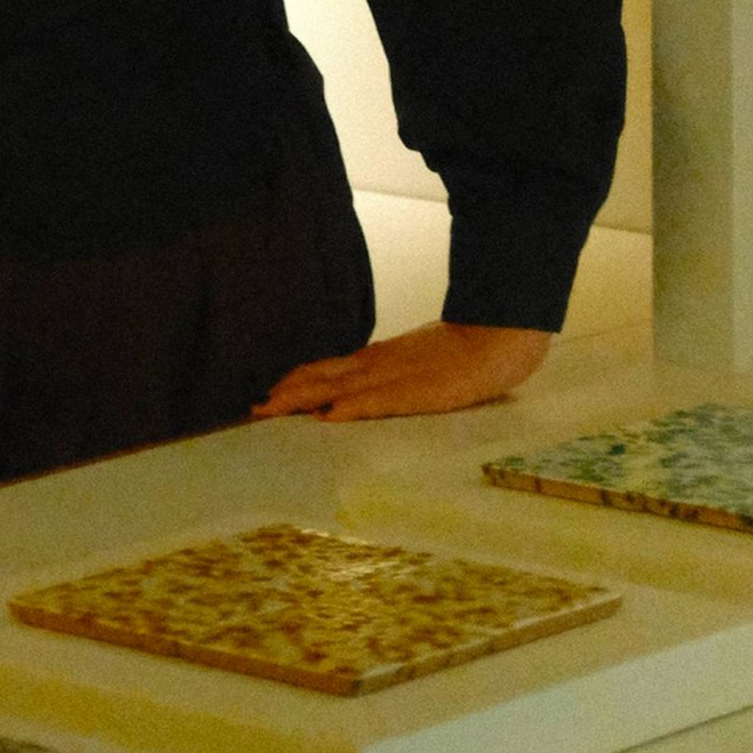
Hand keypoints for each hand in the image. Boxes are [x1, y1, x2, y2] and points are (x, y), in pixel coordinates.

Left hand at [249, 321, 552, 421]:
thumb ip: (388, 376)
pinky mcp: (419, 390)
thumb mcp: (415, 364)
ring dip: (305, 398)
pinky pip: (380, 400)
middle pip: (323, 376)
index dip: (297, 381)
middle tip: (255, 408)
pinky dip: (352, 407)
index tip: (268, 394)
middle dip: (288, 392)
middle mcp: (378, 364)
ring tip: (274, 410)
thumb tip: (358, 394)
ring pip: (341, 386)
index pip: (327, 369)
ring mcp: (396, 376)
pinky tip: (331, 415)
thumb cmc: (459, 354)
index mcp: (378, 360)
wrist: (497, 337)